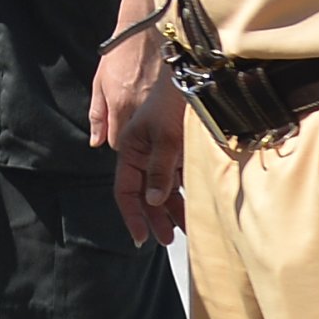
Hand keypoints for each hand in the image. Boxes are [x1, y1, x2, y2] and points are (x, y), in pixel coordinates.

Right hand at [101, 53, 186, 248]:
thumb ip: (159, 170)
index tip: (141, 238)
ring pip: (162, 188)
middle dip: (154, 217)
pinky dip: (182, 194)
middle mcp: (142, 154)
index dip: (131, 215)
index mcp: (130, 150)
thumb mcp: (165, 138)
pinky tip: (193, 207)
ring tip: (185, 228)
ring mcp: (160, 153)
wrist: (192, 79)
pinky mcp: (177, 151)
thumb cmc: (172, 104)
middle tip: (166, 239)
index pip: (125, 190)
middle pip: (143, 193)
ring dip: (171, 209)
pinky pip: (176, 179)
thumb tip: (153, 200)